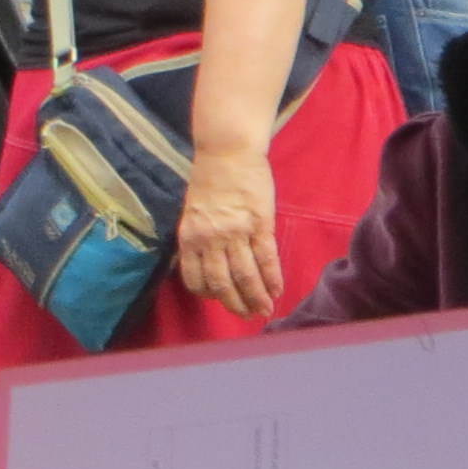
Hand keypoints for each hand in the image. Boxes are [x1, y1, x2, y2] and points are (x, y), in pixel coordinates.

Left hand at [173, 142, 282, 319]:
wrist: (228, 151)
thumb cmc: (211, 179)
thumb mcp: (193, 213)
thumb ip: (199, 238)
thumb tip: (211, 264)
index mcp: (190, 237)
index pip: (195, 279)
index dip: (209, 294)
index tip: (220, 299)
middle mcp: (210, 238)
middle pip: (223, 283)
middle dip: (236, 304)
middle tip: (247, 317)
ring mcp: (236, 232)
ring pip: (246, 275)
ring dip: (257, 297)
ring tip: (265, 311)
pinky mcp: (261, 223)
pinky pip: (266, 257)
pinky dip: (272, 278)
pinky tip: (277, 290)